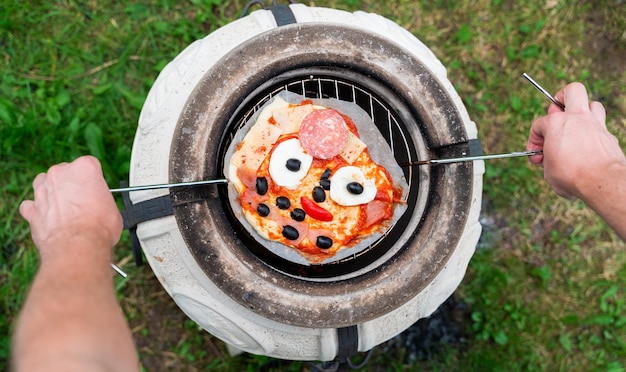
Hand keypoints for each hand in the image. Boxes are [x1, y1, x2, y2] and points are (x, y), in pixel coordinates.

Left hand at [19, 156, 121, 263]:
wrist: (78, 246)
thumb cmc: (98, 227)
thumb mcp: (113, 210)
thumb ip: (102, 202)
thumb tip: (102, 209)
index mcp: (84, 168)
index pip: (91, 165)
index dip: (95, 180)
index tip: (97, 191)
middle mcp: (60, 174)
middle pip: (66, 173)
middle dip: (72, 186)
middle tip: (83, 203)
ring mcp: (42, 190)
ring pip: (44, 183)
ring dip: (52, 193)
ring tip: (64, 209)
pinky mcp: (31, 209)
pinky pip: (30, 205)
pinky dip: (37, 211)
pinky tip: (47, 219)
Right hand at [527, 82, 624, 198]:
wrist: (602, 182)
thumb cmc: (572, 176)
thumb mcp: (548, 170)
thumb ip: (548, 158)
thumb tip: (550, 159)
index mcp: (556, 124)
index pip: (538, 125)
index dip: (534, 141)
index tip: (537, 155)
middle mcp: (577, 118)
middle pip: (572, 91)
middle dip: (562, 98)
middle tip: (556, 114)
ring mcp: (596, 125)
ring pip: (592, 104)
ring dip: (583, 112)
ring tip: (575, 127)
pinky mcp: (609, 136)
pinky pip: (601, 126)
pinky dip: (593, 133)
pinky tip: (587, 146)